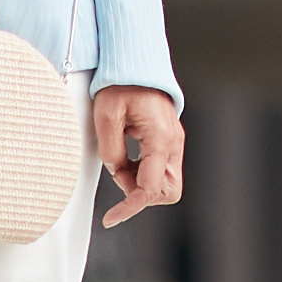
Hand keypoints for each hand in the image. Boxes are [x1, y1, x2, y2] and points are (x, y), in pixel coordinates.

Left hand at [93, 85, 186, 228]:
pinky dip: (145, 174)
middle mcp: (173, 142)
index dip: (130, 206)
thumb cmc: (121, 83)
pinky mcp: (170, 141)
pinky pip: (162, 170)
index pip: (150, 188)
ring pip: (167, 184)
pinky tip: (129, 161)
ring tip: (121, 164)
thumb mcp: (106, 115)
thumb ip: (111, 149)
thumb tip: (115, 170)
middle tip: (119, 177)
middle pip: (167, 192)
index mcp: (160, 137)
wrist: (135, 63)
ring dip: (142, 184)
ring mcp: (174, 142)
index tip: (112, 218)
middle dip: (142, 195)